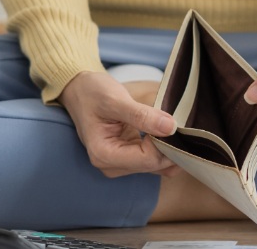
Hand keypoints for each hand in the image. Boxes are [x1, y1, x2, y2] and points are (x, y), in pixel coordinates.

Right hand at [59, 71, 179, 177]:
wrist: (80, 90)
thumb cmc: (91, 93)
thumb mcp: (115, 100)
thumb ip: (142, 115)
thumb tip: (171, 128)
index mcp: (104, 154)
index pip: (147, 159)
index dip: (164, 143)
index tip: (170, 122)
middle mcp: (110, 165)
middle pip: (153, 165)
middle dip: (169, 146)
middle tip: (176, 122)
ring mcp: (120, 164)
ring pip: (157, 164)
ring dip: (168, 147)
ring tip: (170, 124)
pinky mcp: (128, 158)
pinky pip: (153, 159)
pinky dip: (164, 148)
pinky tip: (166, 131)